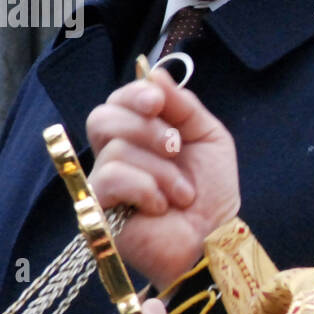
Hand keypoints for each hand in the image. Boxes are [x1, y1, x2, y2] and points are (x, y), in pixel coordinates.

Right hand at [87, 67, 240, 289]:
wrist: (215, 238)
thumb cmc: (212, 193)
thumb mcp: (208, 137)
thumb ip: (183, 105)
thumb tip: (154, 75)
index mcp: (139, 135)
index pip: (118, 101)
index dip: (133, 95)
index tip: (157, 102)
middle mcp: (116, 155)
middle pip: (102, 118)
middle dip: (144, 127)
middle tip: (174, 146)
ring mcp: (104, 184)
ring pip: (116, 150)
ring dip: (161, 171)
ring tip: (183, 193)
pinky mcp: (99, 211)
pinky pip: (110, 178)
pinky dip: (146, 188)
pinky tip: (162, 206)